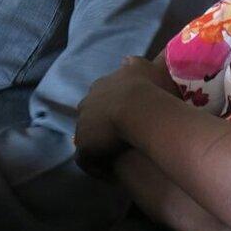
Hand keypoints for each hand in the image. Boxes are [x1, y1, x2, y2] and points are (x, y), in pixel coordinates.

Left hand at [75, 56, 165, 178]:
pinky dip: (97, 165)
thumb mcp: (144, 69)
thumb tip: (127, 59)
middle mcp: (86, 104)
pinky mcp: (84, 146)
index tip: (122, 117)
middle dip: (100, 126)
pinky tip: (111, 172)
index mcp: (99, 88)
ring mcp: (82, 126)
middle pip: (89, 117)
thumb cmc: (147, 90)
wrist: (140, 110)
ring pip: (88, 138)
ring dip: (98, 146)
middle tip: (118, 137)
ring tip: (115, 157)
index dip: (109, 108)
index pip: (99, 98)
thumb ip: (135, 63)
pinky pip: (88, 160)